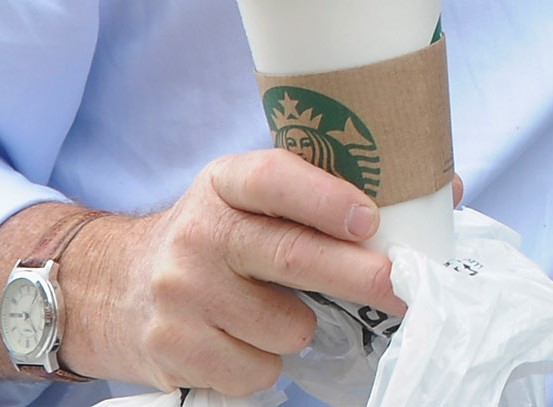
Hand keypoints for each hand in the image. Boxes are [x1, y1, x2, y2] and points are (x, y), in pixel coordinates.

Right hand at [60, 150, 406, 393]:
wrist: (107, 287)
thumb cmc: (213, 240)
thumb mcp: (251, 201)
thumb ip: (327, 196)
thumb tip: (446, 194)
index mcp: (225, 182)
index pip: (275, 180)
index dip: (326, 199)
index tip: (371, 219)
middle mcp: (198, 233)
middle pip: (293, 257)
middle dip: (360, 275)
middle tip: (403, 286)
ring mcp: (180, 293)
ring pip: (286, 326)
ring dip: (300, 328)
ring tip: (273, 311)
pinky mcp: (172, 347)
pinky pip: (257, 371)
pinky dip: (264, 364)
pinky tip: (239, 340)